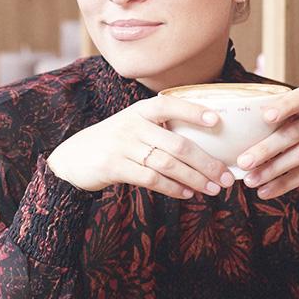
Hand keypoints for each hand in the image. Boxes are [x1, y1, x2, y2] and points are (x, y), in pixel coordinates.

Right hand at [47, 96, 233, 198]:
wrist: (72, 158)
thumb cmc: (113, 143)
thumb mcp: (132, 127)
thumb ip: (159, 131)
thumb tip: (201, 150)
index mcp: (139, 111)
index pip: (169, 105)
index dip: (193, 111)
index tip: (217, 120)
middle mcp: (132, 125)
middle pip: (177, 144)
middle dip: (206, 162)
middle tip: (226, 176)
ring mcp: (122, 146)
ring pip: (168, 164)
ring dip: (195, 179)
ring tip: (213, 189)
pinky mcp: (114, 166)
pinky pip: (151, 179)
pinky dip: (173, 188)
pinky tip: (187, 194)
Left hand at [235, 87, 298, 196]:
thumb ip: (276, 127)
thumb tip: (232, 142)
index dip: (284, 106)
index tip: (266, 116)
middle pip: (293, 133)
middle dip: (265, 148)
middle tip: (242, 161)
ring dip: (271, 170)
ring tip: (250, 181)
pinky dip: (283, 184)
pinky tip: (265, 191)